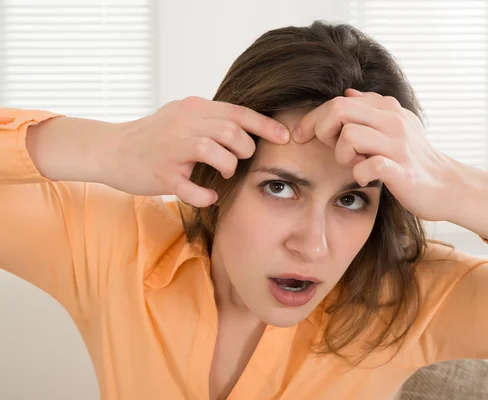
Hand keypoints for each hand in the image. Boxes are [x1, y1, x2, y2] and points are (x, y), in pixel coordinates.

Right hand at [110, 96, 289, 206]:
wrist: (109, 149)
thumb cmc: (152, 136)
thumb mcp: (181, 116)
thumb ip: (210, 118)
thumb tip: (247, 127)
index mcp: (193, 108)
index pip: (238, 112)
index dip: (266, 126)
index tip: (285, 137)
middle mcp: (183, 124)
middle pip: (231, 131)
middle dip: (245, 149)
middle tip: (239, 160)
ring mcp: (171, 149)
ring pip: (214, 152)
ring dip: (228, 167)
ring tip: (223, 174)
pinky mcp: (161, 174)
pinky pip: (192, 188)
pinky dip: (205, 195)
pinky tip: (208, 196)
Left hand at [293, 89, 461, 221]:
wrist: (448, 186)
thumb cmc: (415, 158)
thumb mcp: (396, 125)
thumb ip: (372, 108)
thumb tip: (348, 92)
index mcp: (387, 108)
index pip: (339, 101)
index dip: (313, 118)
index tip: (300, 135)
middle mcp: (393, 121)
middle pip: (339, 110)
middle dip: (321, 129)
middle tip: (326, 147)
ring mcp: (399, 145)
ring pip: (349, 136)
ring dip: (342, 154)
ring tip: (353, 162)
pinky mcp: (402, 171)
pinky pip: (369, 166)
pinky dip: (360, 174)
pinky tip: (365, 178)